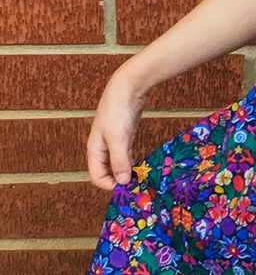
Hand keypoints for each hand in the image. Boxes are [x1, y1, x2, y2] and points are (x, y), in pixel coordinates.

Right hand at [87, 68, 147, 190]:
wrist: (127, 87)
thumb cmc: (118, 111)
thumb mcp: (118, 138)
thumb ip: (119, 161)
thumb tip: (122, 182)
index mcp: (95, 149)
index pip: (97, 176)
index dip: (109, 185)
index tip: (127, 188)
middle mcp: (102, 148)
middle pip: (107, 172)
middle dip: (120, 181)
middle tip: (137, 185)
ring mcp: (114, 142)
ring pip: (118, 164)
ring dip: (128, 172)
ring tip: (142, 179)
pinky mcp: (125, 136)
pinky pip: (127, 155)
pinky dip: (133, 162)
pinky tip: (143, 166)